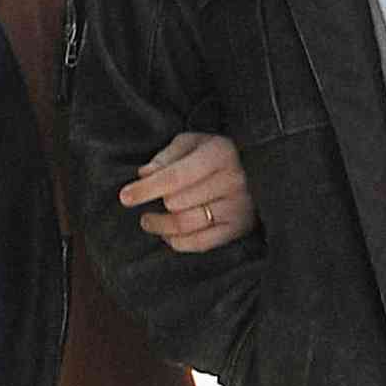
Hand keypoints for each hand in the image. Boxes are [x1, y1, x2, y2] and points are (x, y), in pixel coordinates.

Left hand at [119, 131, 256, 253]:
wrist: (260, 168)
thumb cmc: (217, 153)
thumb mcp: (194, 142)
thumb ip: (167, 156)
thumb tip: (144, 174)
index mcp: (219, 154)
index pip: (175, 177)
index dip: (147, 189)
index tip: (125, 197)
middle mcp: (232, 182)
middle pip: (177, 203)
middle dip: (158, 203)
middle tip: (146, 203)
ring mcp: (237, 207)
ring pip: (186, 225)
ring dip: (160, 226)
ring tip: (148, 221)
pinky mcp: (238, 228)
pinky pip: (199, 243)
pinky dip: (177, 242)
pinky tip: (167, 234)